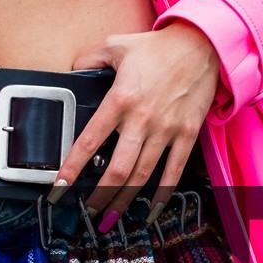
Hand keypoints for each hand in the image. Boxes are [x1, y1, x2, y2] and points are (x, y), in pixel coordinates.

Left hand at [51, 21, 220, 219]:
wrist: (202, 44)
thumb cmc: (158, 47)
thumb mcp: (116, 45)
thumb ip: (90, 59)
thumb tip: (72, 70)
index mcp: (120, 99)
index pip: (90, 140)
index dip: (72, 167)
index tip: (60, 187)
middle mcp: (142, 120)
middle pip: (117, 169)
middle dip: (100, 196)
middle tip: (87, 213)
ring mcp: (166, 130)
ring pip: (142, 175)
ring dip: (124, 200)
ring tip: (110, 218)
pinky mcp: (187, 134)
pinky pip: (174, 171)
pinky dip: (162, 194)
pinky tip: (149, 212)